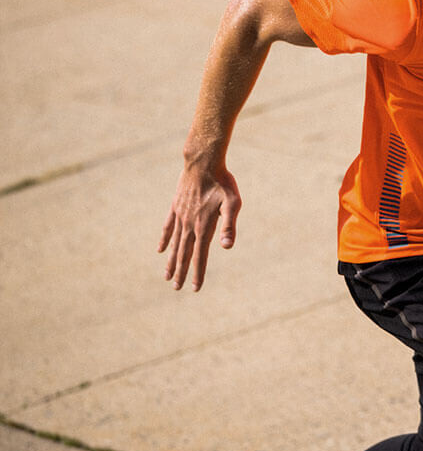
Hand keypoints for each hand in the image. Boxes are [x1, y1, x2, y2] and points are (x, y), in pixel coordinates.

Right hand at [158, 164, 240, 291]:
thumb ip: (229, 226)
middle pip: (184, 253)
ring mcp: (180, 216)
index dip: (197, 272)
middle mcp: (189, 224)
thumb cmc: (222, 182)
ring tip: (167, 277)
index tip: (194, 288)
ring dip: (171, 260)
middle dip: (181, 272)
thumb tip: (226, 247)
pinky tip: (161, 250)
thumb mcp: (233, 203)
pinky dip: (165, 239)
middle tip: (177, 288)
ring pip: (174, 243)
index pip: (200, 255)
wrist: (203, 162)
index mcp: (203, 226)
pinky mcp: (175, 207)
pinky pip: (168, 227)